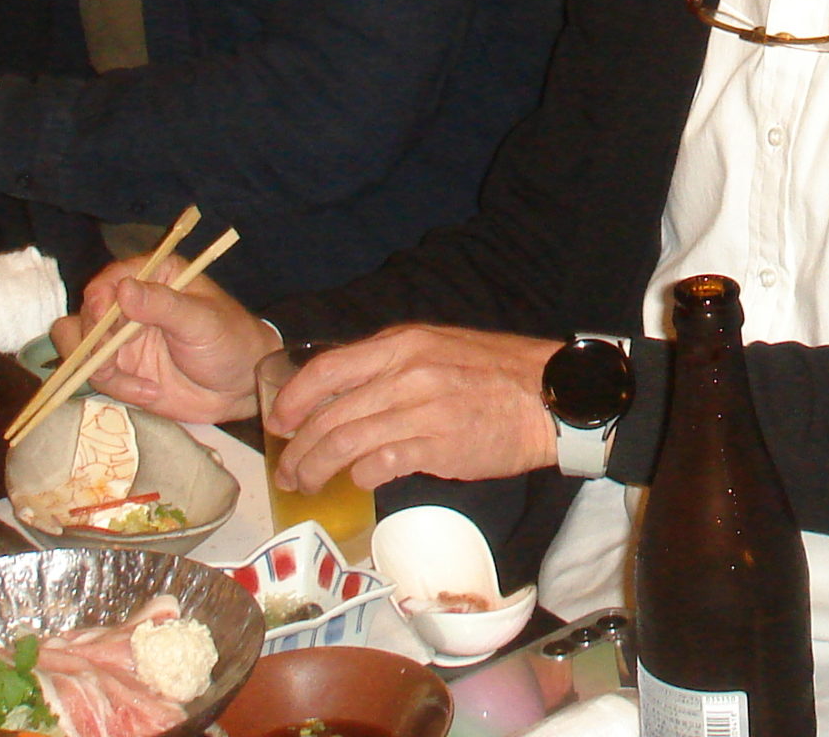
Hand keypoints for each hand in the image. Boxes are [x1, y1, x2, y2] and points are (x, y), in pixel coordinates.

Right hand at [65, 268, 280, 425]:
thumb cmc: (230, 342)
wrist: (239, 387)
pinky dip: (112, 386)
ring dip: (95, 365)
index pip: (109, 280)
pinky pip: (91, 374)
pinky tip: (148, 392)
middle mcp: (131, 303)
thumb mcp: (202, 322)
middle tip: (116, 358)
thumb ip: (163, 305)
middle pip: (86, 313)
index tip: (107, 321)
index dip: (99, 301)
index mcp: (155, 276)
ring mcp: (120, 337)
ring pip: (77, 343)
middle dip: (94, 340)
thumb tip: (122, 290)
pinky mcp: (118, 367)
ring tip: (130, 381)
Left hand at [270, 326, 562, 495]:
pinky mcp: (437, 447)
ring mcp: (420, 410)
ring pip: (346, 444)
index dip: (294, 399)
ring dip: (317, 469)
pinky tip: (357, 482)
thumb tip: (344, 394)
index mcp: (404, 344)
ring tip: (307, 484)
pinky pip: (379, 464)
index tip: (278, 422)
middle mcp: (406, 373)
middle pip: (330, 415)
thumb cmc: (496, 373)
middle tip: (287, 470)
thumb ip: (393, 365)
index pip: (327, 368)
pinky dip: (360, 476)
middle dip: (298, 448)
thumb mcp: (439, 349)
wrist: (550, 396)